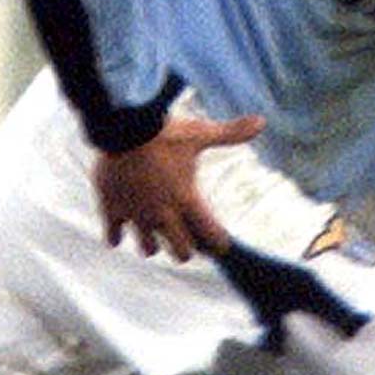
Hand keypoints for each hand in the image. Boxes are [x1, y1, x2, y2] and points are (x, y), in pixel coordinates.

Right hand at [92, 113, 263, 260]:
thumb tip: (262, 121)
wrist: (122, 128)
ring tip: (152, 236)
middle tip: (185, 240)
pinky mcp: (112, 210)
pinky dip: (115, 236)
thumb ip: (231, 133)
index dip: (218, 242)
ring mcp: (137, 215)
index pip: (212, 237)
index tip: (220, 241)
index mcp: (188, 201)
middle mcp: (164, 215)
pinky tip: (116, 233)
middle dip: (185, 249)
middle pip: (181, 252)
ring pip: (148, 249)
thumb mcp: (199, 133)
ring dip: (152, 245)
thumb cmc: (164, 132)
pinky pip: (112, 236)